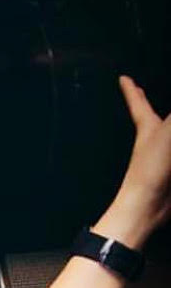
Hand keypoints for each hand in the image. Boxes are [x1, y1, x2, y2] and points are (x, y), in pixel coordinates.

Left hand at [95, 76, 170, 248]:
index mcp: (149, 129)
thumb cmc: (148, 171)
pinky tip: (169, 148)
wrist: (146, 209)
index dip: (131, 90)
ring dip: (165, 125)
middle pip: (157, 118)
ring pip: (167, 135)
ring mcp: (165, 159)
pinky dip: (170, 146)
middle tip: (140, 93)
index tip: (122, 79)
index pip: (138, 103)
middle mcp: (157, 141)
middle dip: (147, 104)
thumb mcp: (168, 132)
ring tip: (161, 120)